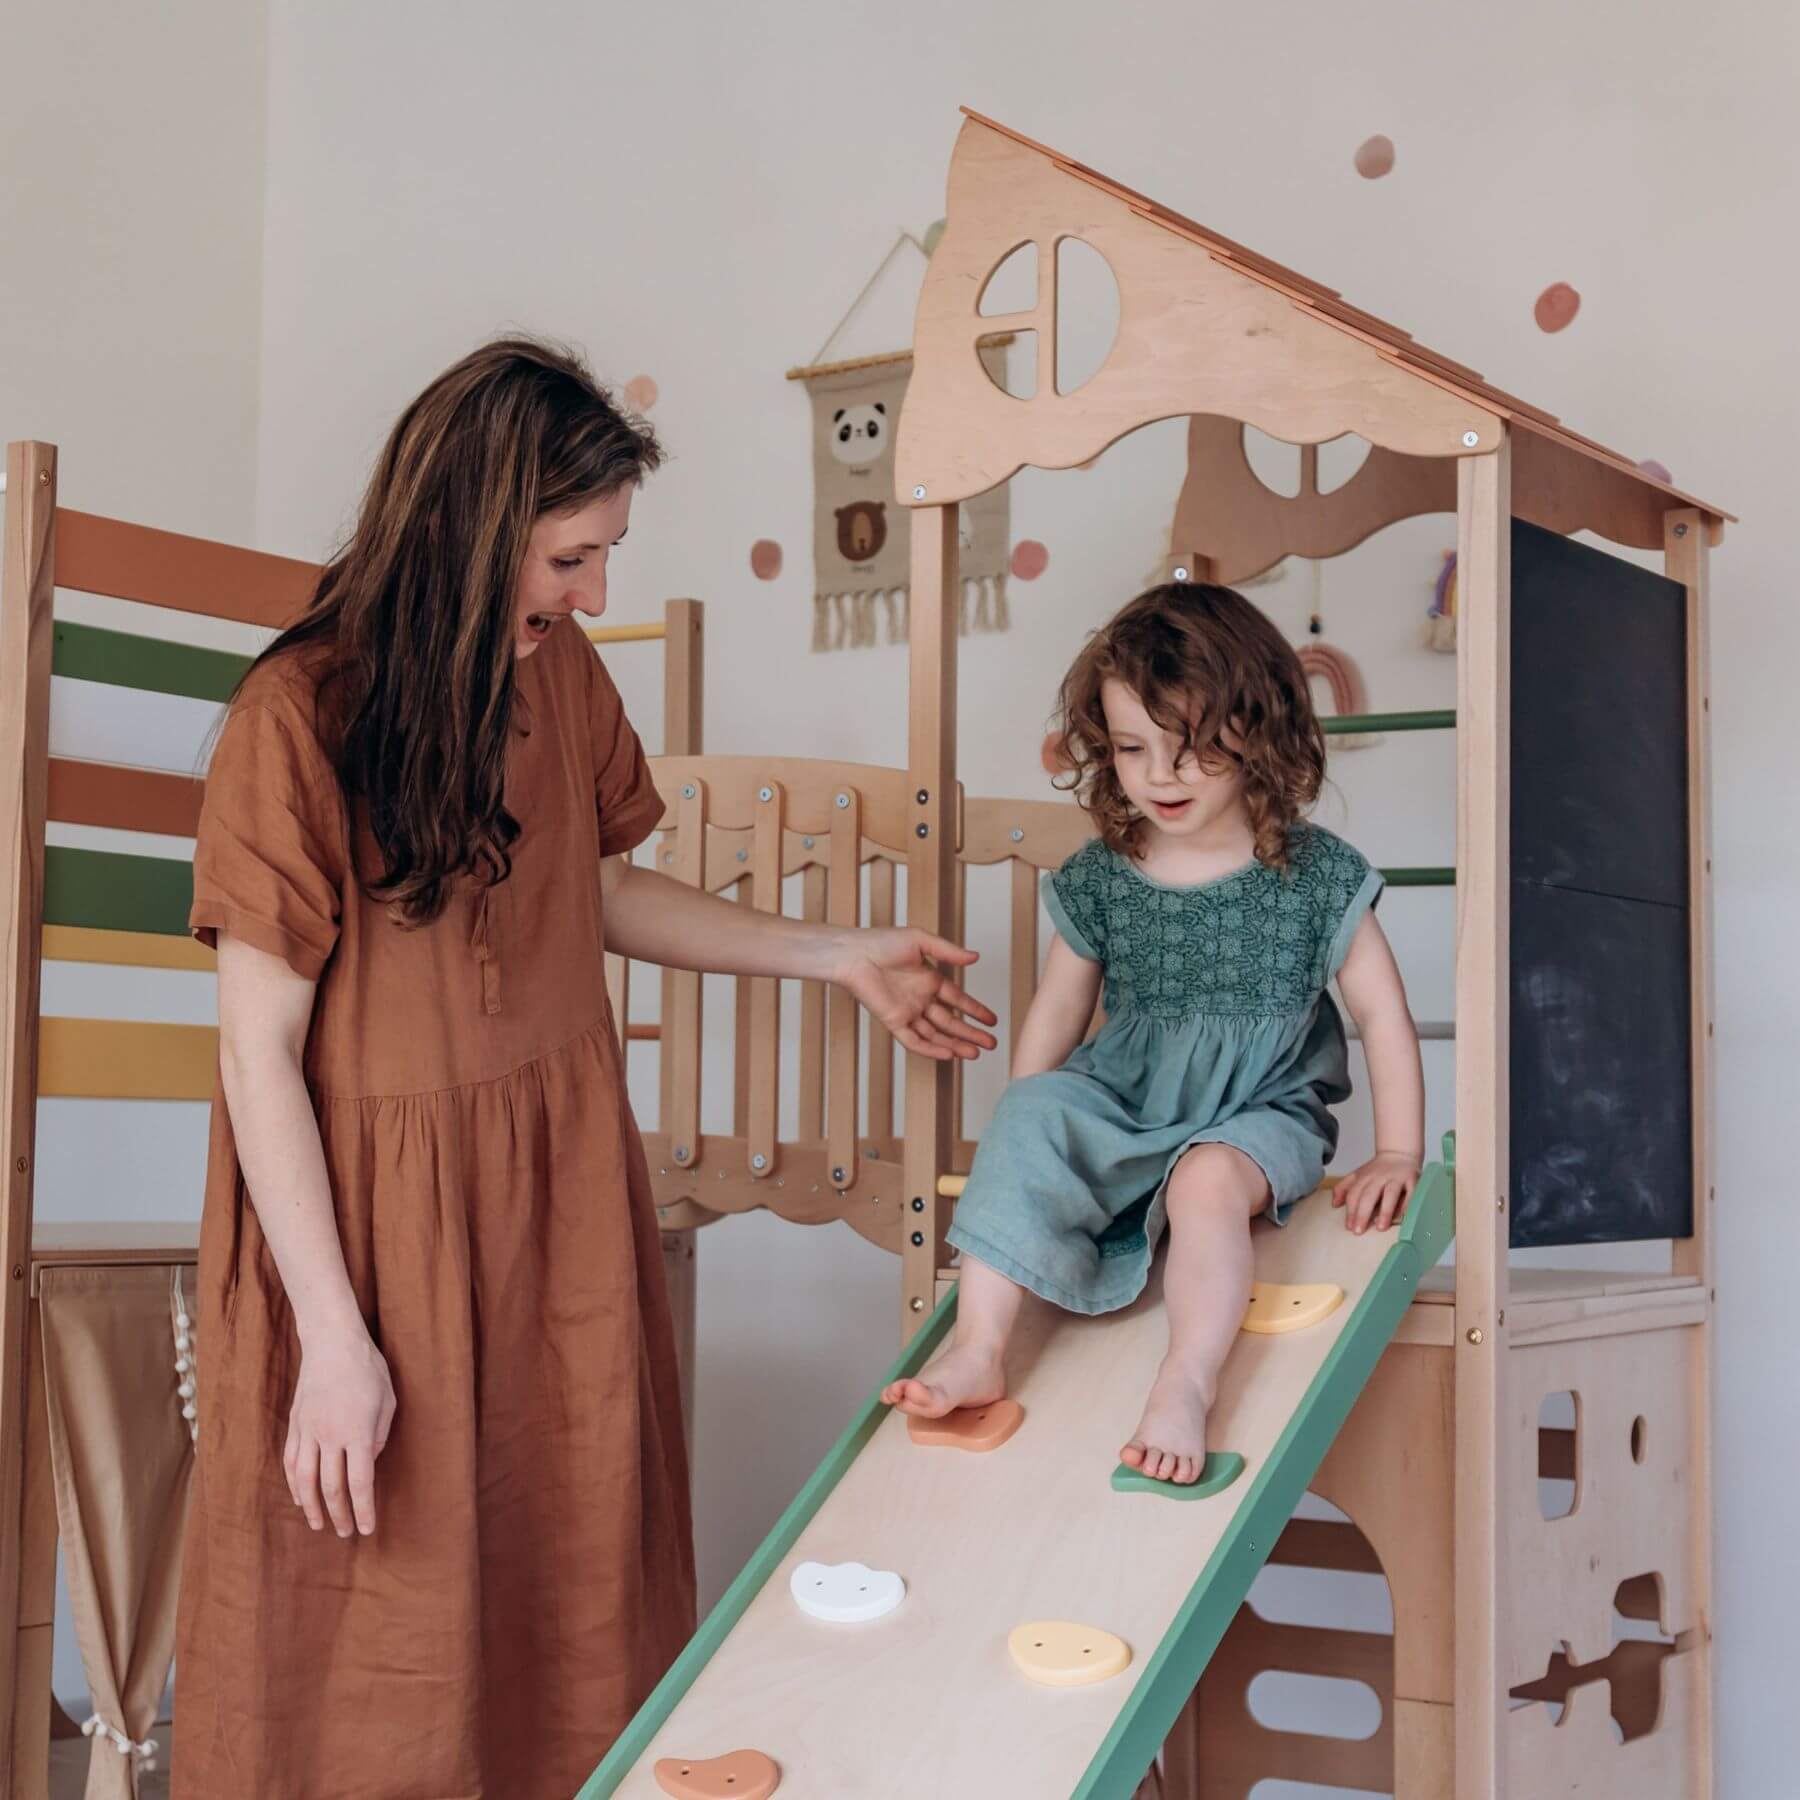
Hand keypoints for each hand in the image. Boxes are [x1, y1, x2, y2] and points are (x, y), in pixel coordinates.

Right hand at [284, 1322, 395, 1536]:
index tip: (366, 1529)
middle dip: (340, 1514)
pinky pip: (292, 1462)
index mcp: (358, 1432)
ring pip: (305, 1480)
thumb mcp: (388, 1401)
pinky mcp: (295, 1424)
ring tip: (319, 1524)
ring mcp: (308, 1430)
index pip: (360, 1483)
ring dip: (312, 1507)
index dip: (363, 1509)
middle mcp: (330, 1435)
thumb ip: (380, 1436)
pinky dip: (295, 1484)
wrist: (332, 1342)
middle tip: (346, 1532)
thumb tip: (369, 1464)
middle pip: (331, 1487)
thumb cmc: (368, 1369)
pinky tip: (300, 1497)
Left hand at [831, 928, 998, 1061]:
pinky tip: (948, 1055)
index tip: (992, 1020)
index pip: (958, 1000)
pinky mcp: (893, 1021)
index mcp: (929, 980)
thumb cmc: (881, 942)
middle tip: (990, 1044)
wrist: (854, 954)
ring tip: (975, 1054)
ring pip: (936, 1034)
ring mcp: (908, 1011)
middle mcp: (921, 998)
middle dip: (971, 1033)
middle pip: (951, 1021)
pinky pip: (914, 1040)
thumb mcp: (921, 941)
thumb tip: (975, 957)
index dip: (975, 1011)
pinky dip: (930, 1048)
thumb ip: (948, 952)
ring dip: (955, 1044)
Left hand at [1331, 1152, 1419, 1235]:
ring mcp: (1397, 1178)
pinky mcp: (1414, 1180)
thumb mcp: (1358, 1175)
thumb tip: (1334, 1204)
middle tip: (1359, 1231)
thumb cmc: (1378, 1170)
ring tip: (1380, 1227)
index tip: (1349, 1226)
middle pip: (1369, 1195)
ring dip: (1385, 1211)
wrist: (1400, 1153)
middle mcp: (1380, 1177)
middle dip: (1362, 1213)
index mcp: (1365, 1177)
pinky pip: (1411, 1195)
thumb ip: (1344, 1188)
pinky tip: (1400, 1219)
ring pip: (1390, 1194)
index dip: (1350, 1210)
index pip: (1354, 1193)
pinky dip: (1406, 1206)